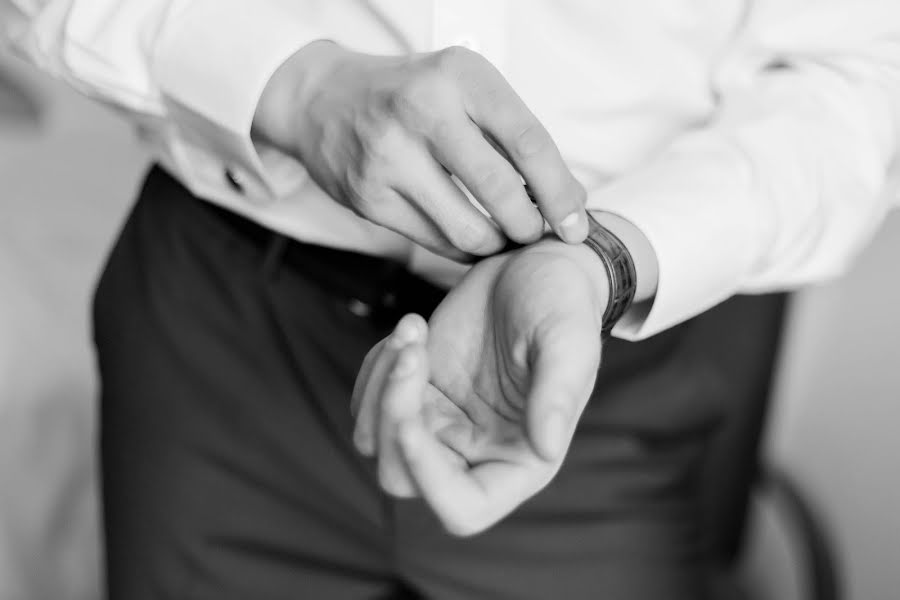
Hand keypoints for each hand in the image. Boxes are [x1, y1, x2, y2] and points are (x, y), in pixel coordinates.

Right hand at [255, 41, 587, 259]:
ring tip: (503, 237)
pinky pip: (433, 241)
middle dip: (530, 225)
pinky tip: (469, 238)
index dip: (560, 191)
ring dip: (496, 243)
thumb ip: (511, 134)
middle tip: (536, 233)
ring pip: (466, 227)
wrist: (323, 99)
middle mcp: (422, 111)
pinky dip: (461, 248)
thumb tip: (569, 200)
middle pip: (499, 189)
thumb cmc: (412, 95)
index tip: (577, 224)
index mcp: (460, 77)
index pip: (528, 141)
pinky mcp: (368, 197)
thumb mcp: (463, 87)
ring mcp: (389, 156)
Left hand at [351, 240, 607, 534]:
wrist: (536, 267)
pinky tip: (411, 330)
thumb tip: (547, 447)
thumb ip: (560, 396)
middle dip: (392, 415)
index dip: (428, 478)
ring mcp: (439, 424)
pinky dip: (376, 366)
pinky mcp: (416, 393)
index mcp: (518, 460)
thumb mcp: (570, 342)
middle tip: (414, 349)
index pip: (463, 508)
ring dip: (380, 385)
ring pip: (374, 441)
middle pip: (400, 476)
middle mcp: (474, 452)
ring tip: (413, 330)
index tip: (412, 421)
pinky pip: (368, 402)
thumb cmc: (563, 306)